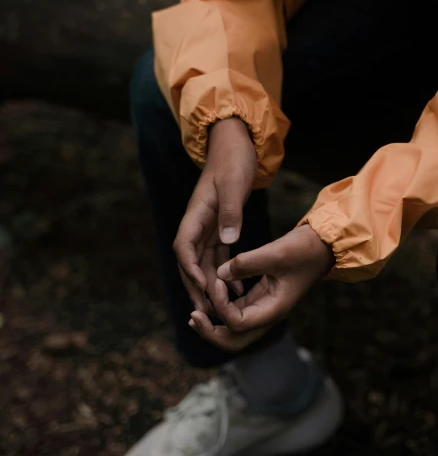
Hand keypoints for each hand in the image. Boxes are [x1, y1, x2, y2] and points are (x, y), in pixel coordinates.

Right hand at [173, 118, 256, 311]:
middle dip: (194, 286)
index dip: (189, 268)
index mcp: (196, 213)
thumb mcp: (235, 184)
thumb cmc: (233, 160)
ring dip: (207, 284)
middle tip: (203, 311)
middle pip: (189, 260)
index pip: (183, 246)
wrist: (235, 144)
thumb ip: (232, 212)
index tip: (201, 286)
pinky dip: (222, 272)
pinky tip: (235, 289)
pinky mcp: (219, 227)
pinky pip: (217, 255)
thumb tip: (229, 241)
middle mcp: (197, 223)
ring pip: (202, 262)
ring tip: (217, 309)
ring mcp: (207, 226)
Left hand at [189, 224, 334, 350]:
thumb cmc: (304, 250)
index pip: (237, 323)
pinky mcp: (260, 298)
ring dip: (213, 324)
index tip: (217, 280)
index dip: (220, 305)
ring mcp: (264, 309)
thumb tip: (219, 274)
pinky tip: (209, 297)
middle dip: (210, 332)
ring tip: (194, 313)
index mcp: (274, 310)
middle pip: (233, 341)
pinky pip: (236, 313)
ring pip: (233, 330)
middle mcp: (267, 315)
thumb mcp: (276, 252)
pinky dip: (221, 310)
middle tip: (193, 316)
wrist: (323, 246)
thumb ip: (246, 263)